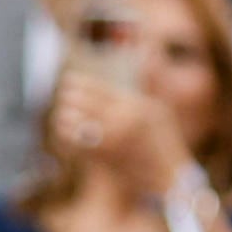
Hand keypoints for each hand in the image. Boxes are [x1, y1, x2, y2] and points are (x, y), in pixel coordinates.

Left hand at [48, 68, 193, 198]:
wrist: (168, 179)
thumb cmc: (165, 143)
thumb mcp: (159, 111)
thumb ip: (148, 83)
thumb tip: (148, 51)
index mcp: (136, 107)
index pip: (100, 89)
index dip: (80, 84)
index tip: (69, 81)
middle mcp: (121, 122)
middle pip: (85, 104)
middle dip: (69, 99)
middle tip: (63, 97)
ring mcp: (111, 142)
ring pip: (75, 125)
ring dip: (65, 118)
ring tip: (63, 115)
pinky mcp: (103, 160)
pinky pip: (76, 145)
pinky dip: (67, 138)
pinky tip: (65, 133)